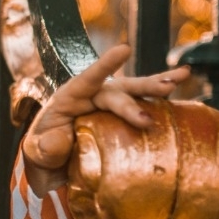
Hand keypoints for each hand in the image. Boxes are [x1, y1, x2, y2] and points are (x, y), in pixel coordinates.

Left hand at [20, 44, 187, 194]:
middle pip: (116, 91)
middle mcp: (92, 97)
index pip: (86, 79)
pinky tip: (182, 81)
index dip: (104, 66)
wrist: (53, 167)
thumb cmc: (43, 154)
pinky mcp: (121, 118)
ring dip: (157, 84)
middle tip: (153, 111)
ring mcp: (108, 106)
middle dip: (136, 97)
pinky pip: (143, 105)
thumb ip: (45, 147)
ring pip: (134, 91)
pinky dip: (161, 98)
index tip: (124, 50)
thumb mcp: (37, 152)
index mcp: (69, 99)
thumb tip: (58, 140)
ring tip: (182, 76)